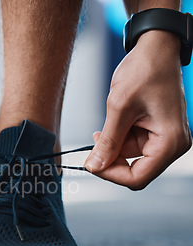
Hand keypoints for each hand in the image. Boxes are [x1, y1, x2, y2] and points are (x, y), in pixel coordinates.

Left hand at [84, 30, 191, 189]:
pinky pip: (132, 146)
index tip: (91, 164)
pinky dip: (118, 140)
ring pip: (130, 158)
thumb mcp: (119, 108)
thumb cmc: (144, 71)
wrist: (155, 49)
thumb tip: (94, 166)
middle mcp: (173, 145)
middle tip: (92, 147)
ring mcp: (165, 139)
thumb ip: (108, 142)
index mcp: (171, 142)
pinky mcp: (157, 132)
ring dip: (113, 148)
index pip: (138, 178)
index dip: (111, 175)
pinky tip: (111, 125)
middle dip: (111, 161)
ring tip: (102, 129)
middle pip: (135, 171)